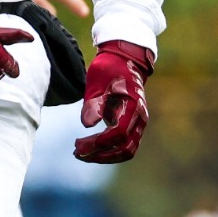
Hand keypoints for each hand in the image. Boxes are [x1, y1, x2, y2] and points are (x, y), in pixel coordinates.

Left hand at [75, 40, 154, 162]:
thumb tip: (88, 125)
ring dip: (105, 156)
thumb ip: (93, 103)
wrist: (124, 60)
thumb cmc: (109, 69)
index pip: (118, 133)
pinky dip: (109, 151)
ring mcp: (138, 123)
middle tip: (77, 153)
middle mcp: (140, 118)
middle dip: (100, 154)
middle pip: (124, 148)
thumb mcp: (97, 82)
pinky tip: (91, 148)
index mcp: (133, 106)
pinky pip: (124, 145)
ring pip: (126, 150)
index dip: (98, 143)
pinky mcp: (133, 125)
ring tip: (82, 154)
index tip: (79, 145)